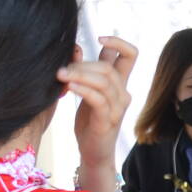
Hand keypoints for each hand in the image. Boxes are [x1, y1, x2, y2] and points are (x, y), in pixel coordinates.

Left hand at [61, 35, 136, 191]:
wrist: (93, 153)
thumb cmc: (89, 123)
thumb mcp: (88, 93)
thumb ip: (87, 71)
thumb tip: (77, 48)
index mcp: (120, 84)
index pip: (131, 55)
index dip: (118, 42)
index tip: (99, 38)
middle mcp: (123, 94)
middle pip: (108, 67)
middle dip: (83, 64)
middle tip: (61, 69)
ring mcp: (117, 108)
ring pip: (103, 81)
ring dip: (79, 75)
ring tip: (60, 76)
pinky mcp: (108, 120)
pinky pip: (97, 98)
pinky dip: (82, 89)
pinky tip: (68, 87)